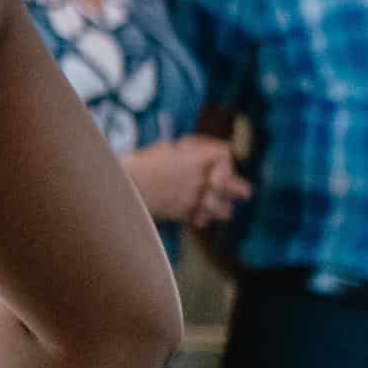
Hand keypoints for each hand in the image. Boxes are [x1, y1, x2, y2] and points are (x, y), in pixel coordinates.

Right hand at [124, 135, 249, 223]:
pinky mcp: (181, 214)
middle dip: (238, 188)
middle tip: (244, 192)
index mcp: (194, 159)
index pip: (226, 154)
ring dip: (223, 208)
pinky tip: (201, 217)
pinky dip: (203, 219)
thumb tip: (200, 154)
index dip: (225, 156)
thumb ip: (187, 152)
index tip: (221, 159)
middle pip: (233, 185)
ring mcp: (191, 199)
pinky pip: (202, 219)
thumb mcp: (164, 148)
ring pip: (222, 208)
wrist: (122, 186)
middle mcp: (198, 179)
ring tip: (223, 208)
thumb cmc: (140, 164)